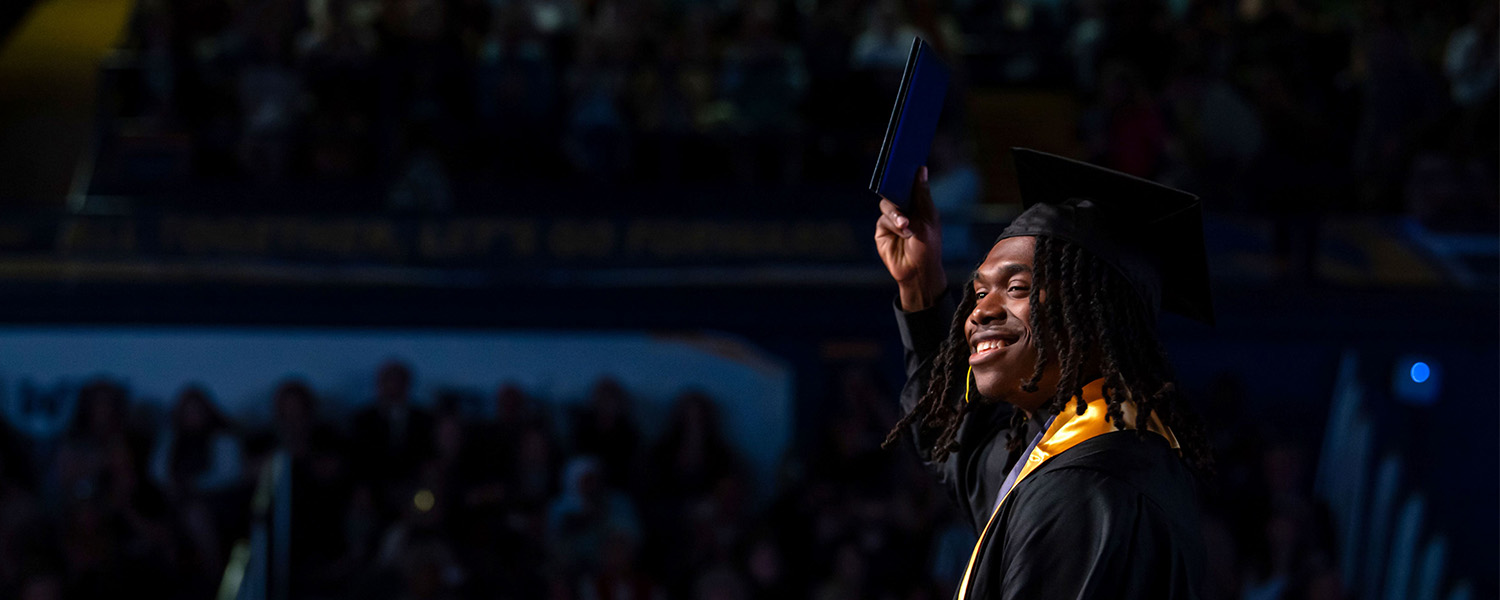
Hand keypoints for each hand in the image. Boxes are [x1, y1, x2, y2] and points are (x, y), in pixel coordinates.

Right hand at [875, 166, 946, 310]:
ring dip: (897, 214)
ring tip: (907, 225)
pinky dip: (894, 224)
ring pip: (888, 205)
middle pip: (895, 189)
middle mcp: (904, 208)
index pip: (910, 182)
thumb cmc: (929, 246)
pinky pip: (884, 219)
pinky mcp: (882, 230)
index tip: (906, 154)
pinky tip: (903, 232)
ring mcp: (892, 219)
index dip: (907, 170)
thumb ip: (922, 194)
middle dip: (896, 184)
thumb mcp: (929, 218)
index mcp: (918, 203)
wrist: (918, 271)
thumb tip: (921, 169)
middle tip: (896, 176)